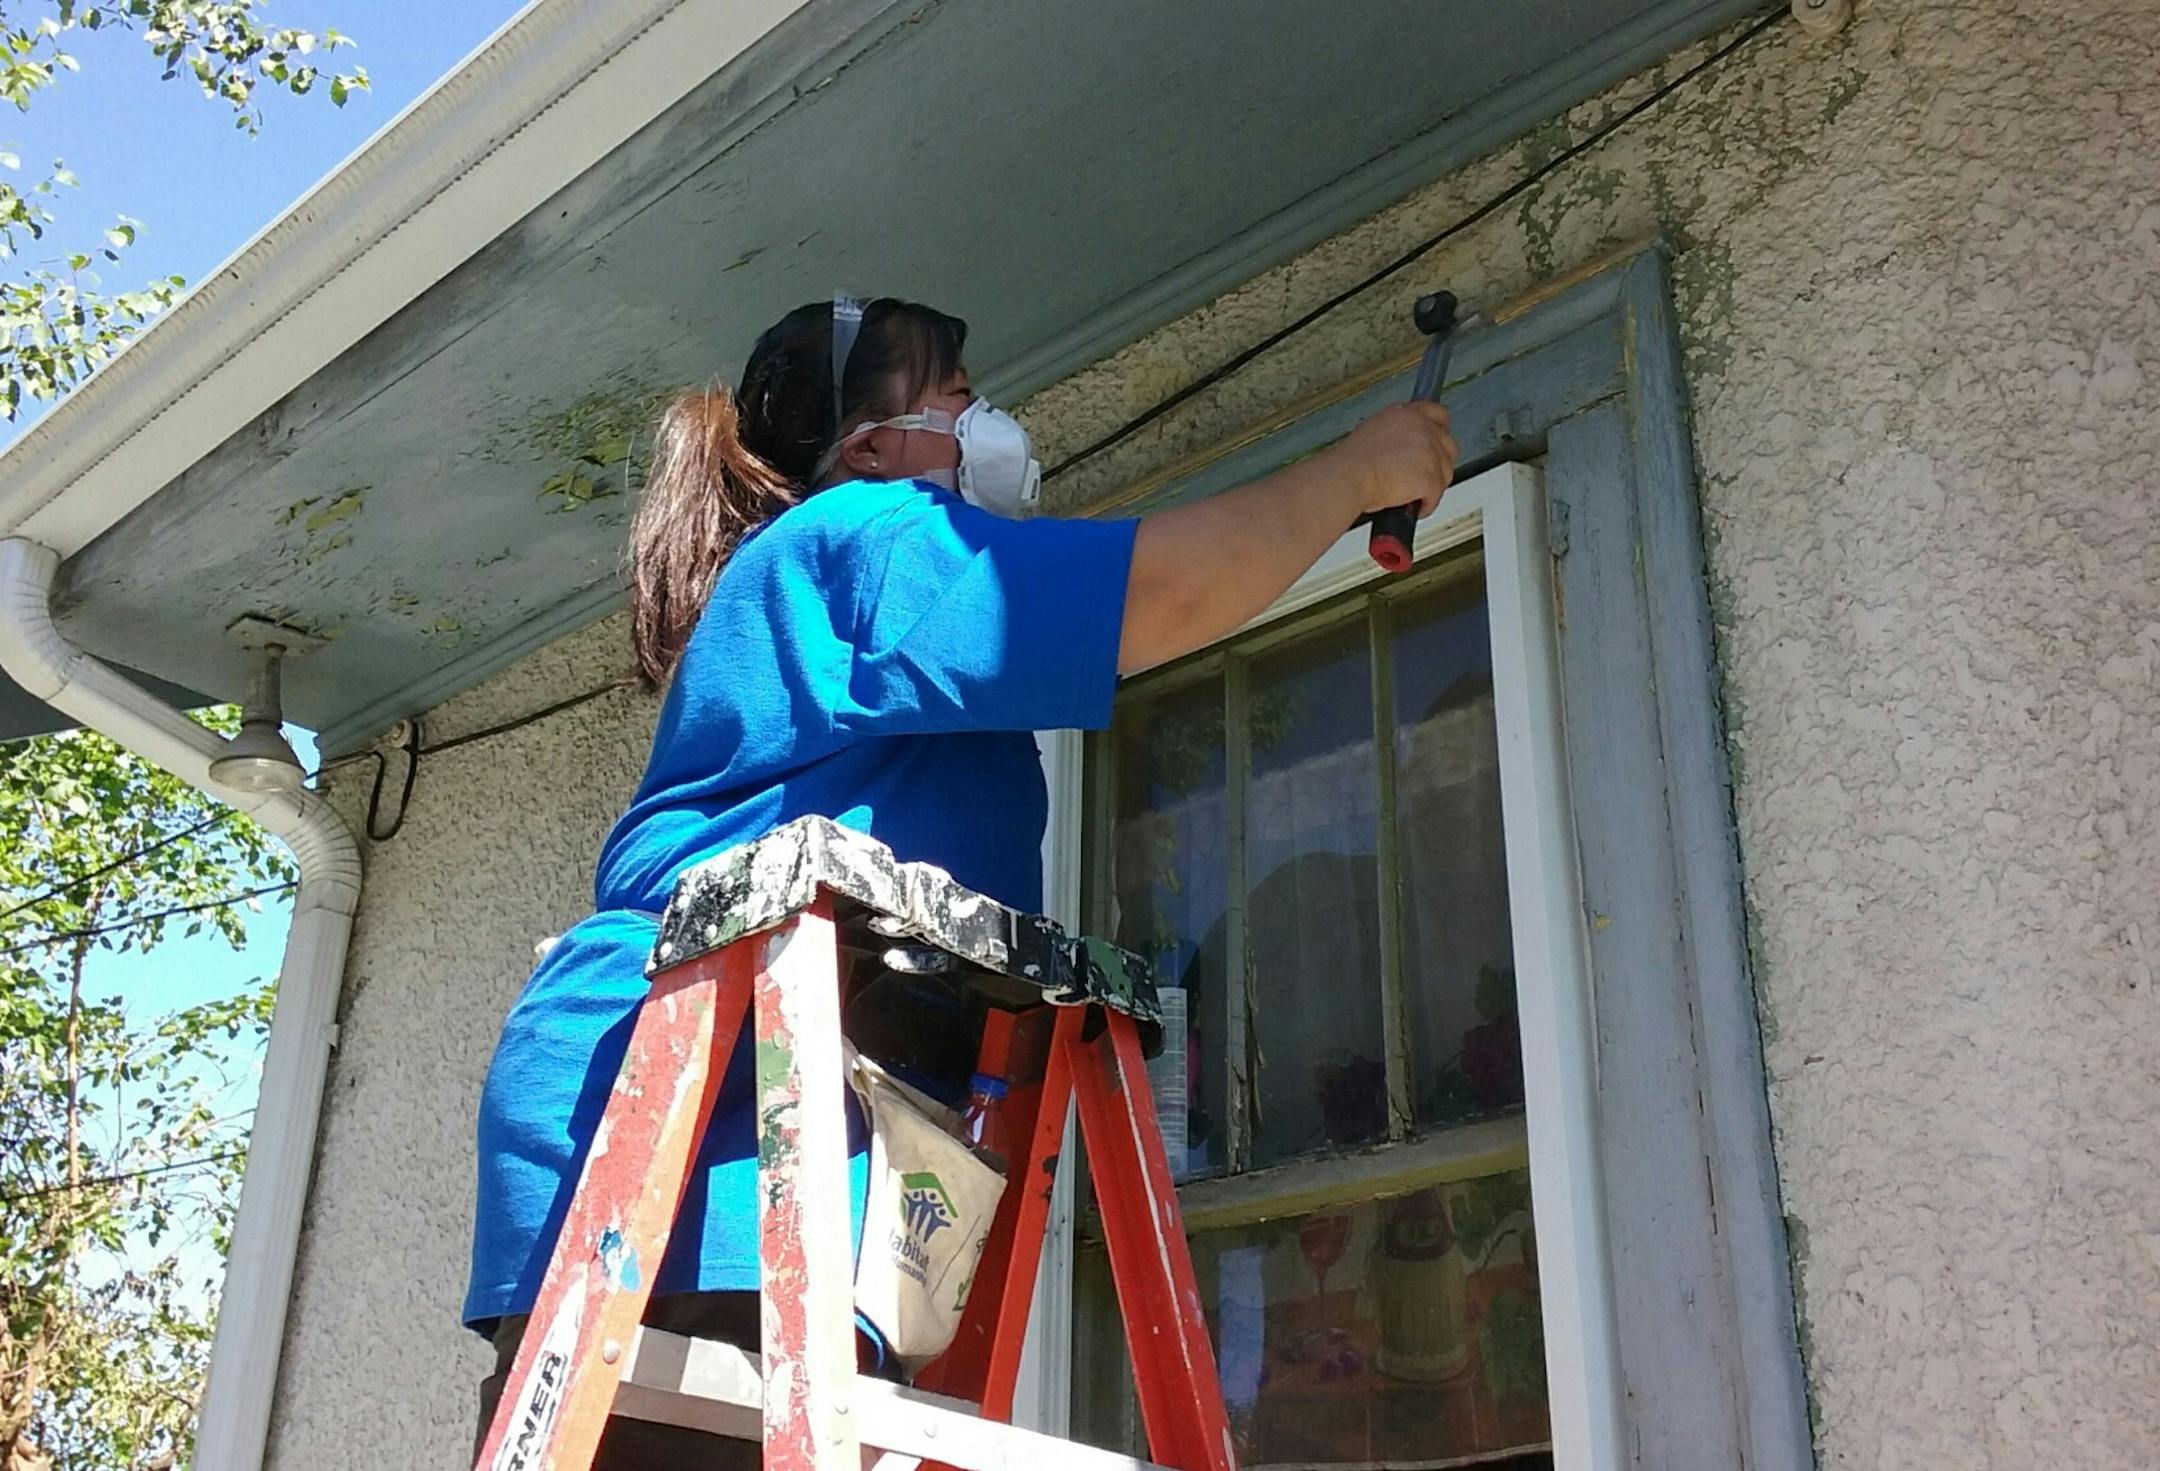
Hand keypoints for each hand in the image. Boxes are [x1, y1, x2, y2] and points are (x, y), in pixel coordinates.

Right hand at [1329, 401, 1459, 518]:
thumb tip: (1403, 446)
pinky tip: (1412, 506)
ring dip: (1432, 485)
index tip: (1437, 441)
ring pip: (1446, 472)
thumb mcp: (1373, 432)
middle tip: (1424, 474)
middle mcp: (1422, 428)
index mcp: (1406, 414)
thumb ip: (1396, 433)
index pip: (1438, 414)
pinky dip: (1425, 505)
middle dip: (1439, 462)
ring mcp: (1430, 453)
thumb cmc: (1351, 463)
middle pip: (1449, 444)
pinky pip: (1436, 496)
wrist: (1348, 478)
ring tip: (1414, 493)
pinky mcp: (1432, 477)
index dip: (1440, 431)